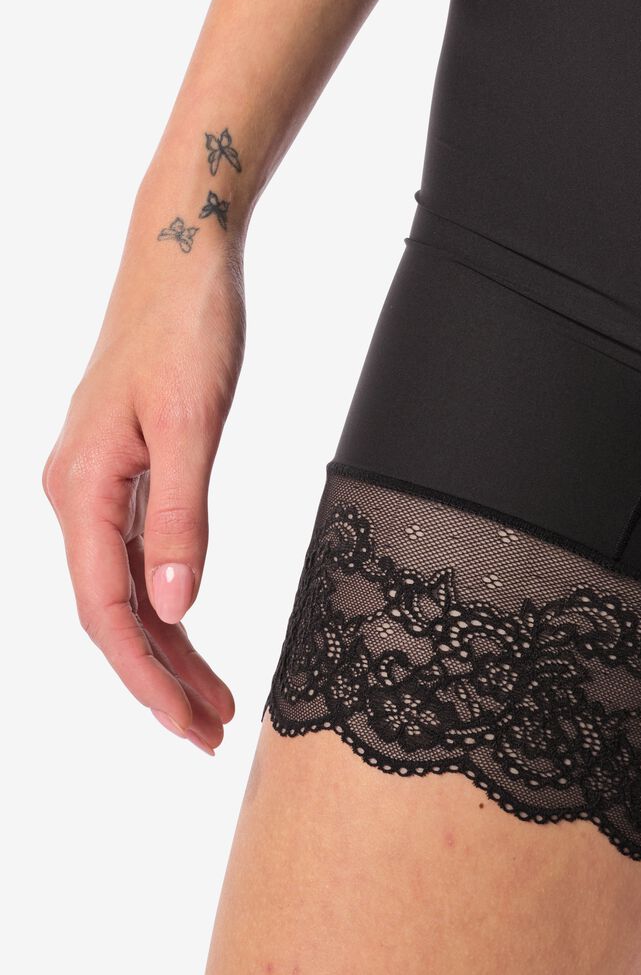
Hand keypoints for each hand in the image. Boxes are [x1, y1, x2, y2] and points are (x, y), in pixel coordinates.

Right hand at [43, 243, 243, 750]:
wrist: (181, 255)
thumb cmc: (186, 326)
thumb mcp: (190, 422)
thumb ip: (180, 516)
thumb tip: (174, 608)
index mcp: (80, 486)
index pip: (106, 610)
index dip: (146, 676)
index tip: (187, 725)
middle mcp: (77, 491)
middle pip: (113, 609)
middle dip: (160, 676)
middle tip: (210, 732)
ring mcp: (98, 478)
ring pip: (126, 584)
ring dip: (168, 644)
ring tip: (214, 696)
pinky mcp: (125, 463)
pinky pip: (137, 549)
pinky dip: (168, 593)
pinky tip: (191, 624)